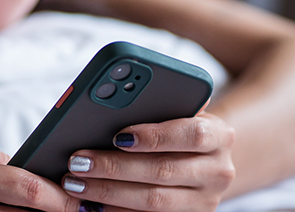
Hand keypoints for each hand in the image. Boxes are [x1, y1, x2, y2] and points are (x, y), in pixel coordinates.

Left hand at [60, 113, 234, 211]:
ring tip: (75, 183)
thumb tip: (126, 93)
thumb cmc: (179, 126)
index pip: (191, 134)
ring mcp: (204, 202)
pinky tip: (89, 204)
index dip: (154, 135)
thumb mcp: (179, 109)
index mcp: (219, 136)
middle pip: (163, 171)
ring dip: (108, 192)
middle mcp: (218, 171)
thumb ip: (161, 101)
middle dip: (115, 167)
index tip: (118, 136)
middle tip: (79, 161)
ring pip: (153, 202)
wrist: (204, 159)